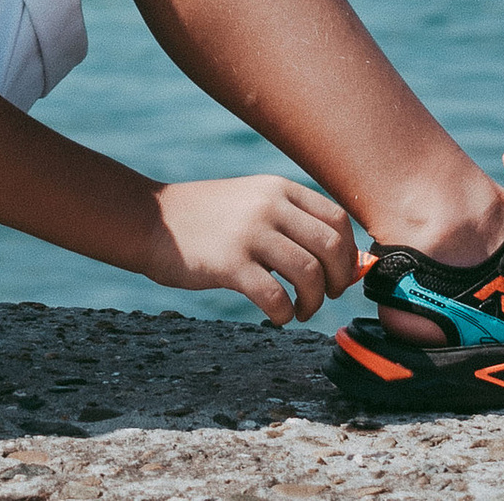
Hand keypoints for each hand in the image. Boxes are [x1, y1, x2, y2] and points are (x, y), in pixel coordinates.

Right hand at [142, 175, 357, 318]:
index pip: (338, 219)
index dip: (349, 254)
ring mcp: (250, 232)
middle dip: (338, 281)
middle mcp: (269, 204)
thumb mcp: (253, 203)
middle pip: (331, 247)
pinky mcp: (230, 262)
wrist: (154, 220)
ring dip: (313, 302)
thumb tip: (345, 264)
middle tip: (324, 296)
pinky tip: (276, 316)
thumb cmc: (209, 219)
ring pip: (310, 274)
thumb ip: (292, 222)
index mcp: (278, 188)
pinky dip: (284, 314)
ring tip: (299, 310)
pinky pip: (276, 296)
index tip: (338, 275)